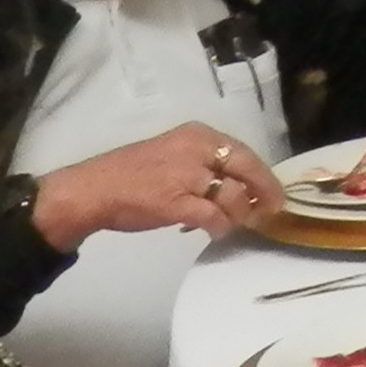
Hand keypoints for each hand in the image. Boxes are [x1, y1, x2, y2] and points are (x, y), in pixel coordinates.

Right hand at [29, 122, 284, 251]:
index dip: (264, 176)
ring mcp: (187, 175)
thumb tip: (237, 188)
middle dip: (265, 194)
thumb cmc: (131, 175)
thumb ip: (205, 167)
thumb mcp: (174, 156)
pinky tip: (214, 231)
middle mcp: (197, 149)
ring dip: (239, 215)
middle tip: (270, 212)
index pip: (244, 152)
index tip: (273, 193)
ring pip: (235, 197)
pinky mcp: (177, 201)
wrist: (92, 190)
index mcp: (197, 135)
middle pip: (248, 170)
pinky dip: (220, 227)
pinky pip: (215, 217)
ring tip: (229, 223)